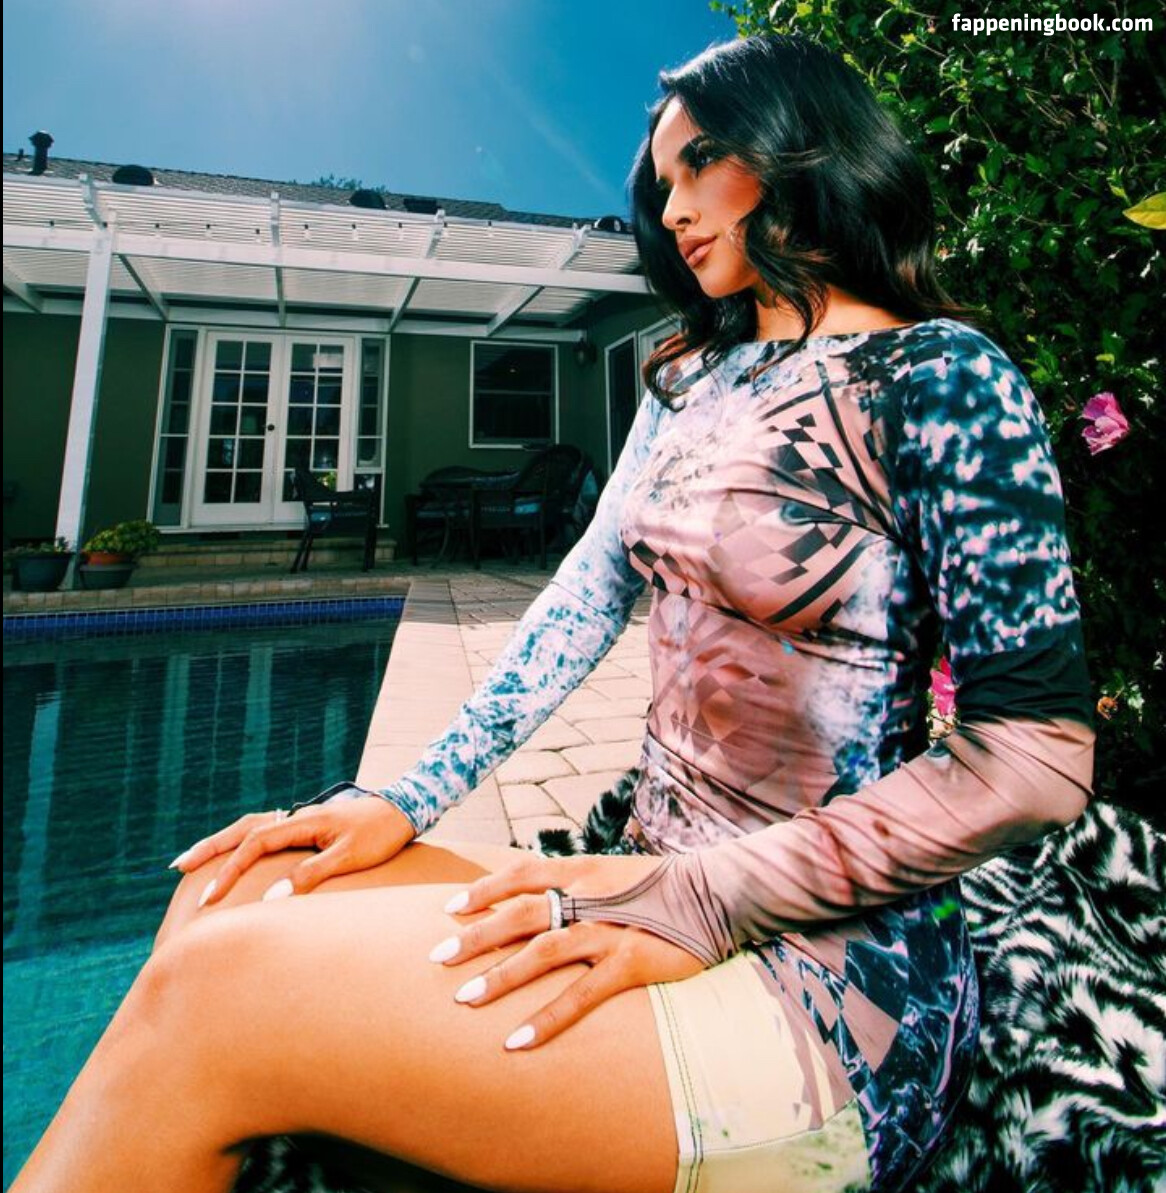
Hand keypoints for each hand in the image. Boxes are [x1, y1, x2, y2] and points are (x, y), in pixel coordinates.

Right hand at [172, 796, 415, 906]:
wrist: (405, 810)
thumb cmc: (381, 834)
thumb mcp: (349, 856)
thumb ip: (312, 874)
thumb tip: (273, 897)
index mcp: (303, 822)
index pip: (254, 844)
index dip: (230, 871)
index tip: (211, 898)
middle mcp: (297, 816)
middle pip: (243, 829)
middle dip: (211, 848)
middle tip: (178, 866)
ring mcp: (302, 820)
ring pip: (253, 827)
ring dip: (225, 843)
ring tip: (197, 860)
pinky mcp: (310, 826)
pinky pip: (268, 832)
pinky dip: (246, 842)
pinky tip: (238, 855)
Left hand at [430, 854, 703, 1049]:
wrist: (720, 892)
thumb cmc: (665, 888)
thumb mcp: (617, 875)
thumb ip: (582, 884)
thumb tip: (544, 897)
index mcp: (585, 870)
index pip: (522, 874)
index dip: (484, 890)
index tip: (449, 907)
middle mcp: (590, 895)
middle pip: (521, 912)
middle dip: (476, 934)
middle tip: (436, 957)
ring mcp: (610, 929)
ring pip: (543, 950)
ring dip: (500, 975)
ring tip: (464, 999)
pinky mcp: (631, 962)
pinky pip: (581, 994)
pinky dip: (546, 1018)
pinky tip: (517, 1041)